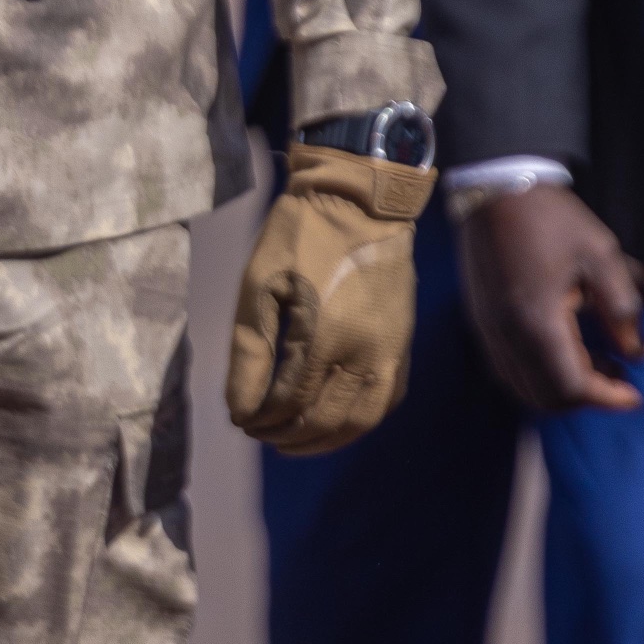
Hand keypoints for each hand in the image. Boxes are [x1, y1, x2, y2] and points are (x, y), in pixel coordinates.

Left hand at [227, 145, 427, 453]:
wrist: (360, 201)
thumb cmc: (299, 236)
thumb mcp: (258, 285)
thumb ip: (249, 352)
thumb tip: (240, 409)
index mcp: (325, 336)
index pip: (290, 401)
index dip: (261, 418)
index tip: (240, 422)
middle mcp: (366, 353)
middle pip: (325, 419)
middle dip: (288, 434)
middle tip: (259, 434)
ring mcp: (392, 352)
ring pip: (362, 420)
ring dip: (326, 440)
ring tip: (292, 442)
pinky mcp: (403, 345)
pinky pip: (387, 400)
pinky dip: (360, 421)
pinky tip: (334, 423)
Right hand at [455, 183, 643, 415]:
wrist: (494, 189)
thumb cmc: (552, 219)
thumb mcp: (601, 255)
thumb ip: (623, 308)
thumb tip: (637, 351)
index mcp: (538, 321)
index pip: (572, 386)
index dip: (608, 398)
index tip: (637, 394)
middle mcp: (506, 336)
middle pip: (545, 397)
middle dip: (587, 397)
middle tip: (620, 377)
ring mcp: (488, 330)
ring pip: (522, 386)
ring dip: (561, 388)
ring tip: (597, 363)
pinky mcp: (480, 321)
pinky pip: (508, 367)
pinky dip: (539, 374)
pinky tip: (564, 349)